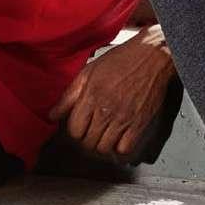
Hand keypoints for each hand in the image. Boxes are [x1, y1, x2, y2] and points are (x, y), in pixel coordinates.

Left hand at [47, 26, 175, 158]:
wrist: (152, 56)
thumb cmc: (120, 61)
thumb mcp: (88, 72)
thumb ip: (68, 96)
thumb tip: (52, 115)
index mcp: (90, 98)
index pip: (74, 130)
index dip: (74, 131)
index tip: (79, 126)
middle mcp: (106, 111)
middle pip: (88, 141)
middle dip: (86, 139)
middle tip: (90, 132)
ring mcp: (123, 119)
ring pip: (105, 147)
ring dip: (102, 145)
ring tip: (103, 136)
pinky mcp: (140, 123)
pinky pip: (125, 148)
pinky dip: (120, 148)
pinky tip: (119, 138)